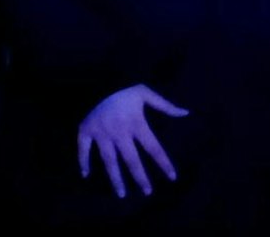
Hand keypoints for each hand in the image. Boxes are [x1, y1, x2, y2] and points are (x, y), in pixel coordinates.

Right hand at [77, 83, 188, 197]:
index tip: (172, 177)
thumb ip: (165, 105)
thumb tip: (186, 113)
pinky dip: (83, 161)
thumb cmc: (123, 85)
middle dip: (140, 177)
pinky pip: (83, 149)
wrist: (96, 75)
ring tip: (121, 193)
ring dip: (116, 178)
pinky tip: (85, 175)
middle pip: (132, 160)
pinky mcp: (86, 130)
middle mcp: (120, 133)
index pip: (154, 148)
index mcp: (136, 124)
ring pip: (109, 160)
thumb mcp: (146, 92)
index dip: (164, 163)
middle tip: (147, 192)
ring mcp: (101, 133)